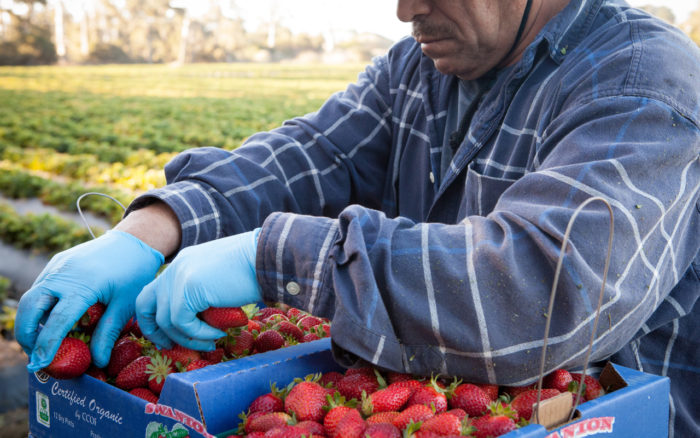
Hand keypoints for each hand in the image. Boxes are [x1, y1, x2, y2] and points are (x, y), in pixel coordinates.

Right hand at [15, 230, 163, 369]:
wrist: (135, 240)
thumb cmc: (134, 273)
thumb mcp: (126, 305)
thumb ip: (109, 332)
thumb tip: (98, 362)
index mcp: (82, 286)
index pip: (57, 321)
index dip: (46, 344)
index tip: (40, 364)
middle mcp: (63, 274)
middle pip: (30, 307)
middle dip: (26, 334)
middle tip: (36, 355)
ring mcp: (57, 266)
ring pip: (32, 296)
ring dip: (30, 320)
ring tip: (42, 342)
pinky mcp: (57, 262)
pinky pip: (41, 286)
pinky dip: (39, 305)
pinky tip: (51, 320)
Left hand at [135, 229, 260, 350]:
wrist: (265, 256)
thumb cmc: (253, 269)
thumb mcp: (219, 280)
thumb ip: (203, 295)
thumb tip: (198, 323)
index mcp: (182, 264)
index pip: (154, 293)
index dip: (155, 318)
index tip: (168, 336)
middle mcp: (175, 268)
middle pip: (145, 304)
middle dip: (153, 330)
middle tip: (170, 346)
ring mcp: (179, 277)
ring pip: (166, 320)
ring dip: (187, 337)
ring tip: (210, 340)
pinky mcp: (188, 289)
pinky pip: (182, 322)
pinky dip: (198, 333)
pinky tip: (217, 332)